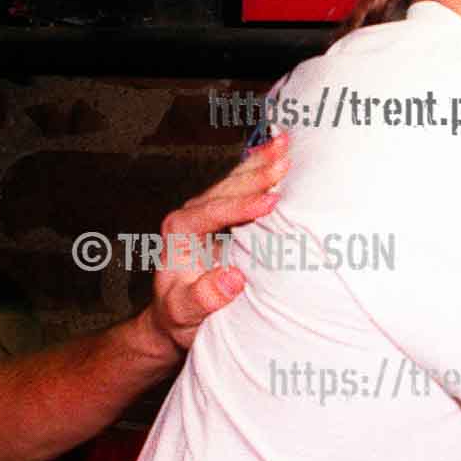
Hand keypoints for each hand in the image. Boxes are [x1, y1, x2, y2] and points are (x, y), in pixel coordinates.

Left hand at [149, 134, 288, 350]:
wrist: (174, 317)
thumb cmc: (179, 316)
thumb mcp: (185, 313)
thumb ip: (202, 298)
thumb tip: (232, 279)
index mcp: (179, 232)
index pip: (213, 213)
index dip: (242, 206)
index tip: (270, 203)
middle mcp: (191, 215)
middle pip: (227, 188)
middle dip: (256, 174)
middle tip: (285, 162)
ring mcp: (207, 212)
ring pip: (235, 181)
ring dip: (261, 162)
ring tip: (286, 143)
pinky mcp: (222, 215)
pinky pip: (242, 186)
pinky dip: (260, 168)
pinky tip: (277, 151)